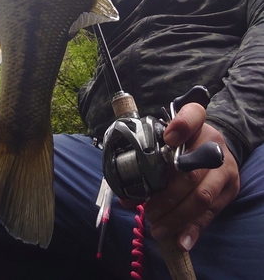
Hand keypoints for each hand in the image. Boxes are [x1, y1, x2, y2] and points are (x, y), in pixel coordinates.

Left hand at [145, 102, 239, 250]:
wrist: (218, 148)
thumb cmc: (186, 144)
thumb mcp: (170, 142)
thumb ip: (150, 161)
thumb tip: (126, 196)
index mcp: (196, 124)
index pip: (192, 116)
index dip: (180, 127)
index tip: (168, 138)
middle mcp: (213, 143)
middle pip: (190, 172)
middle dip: (167, 197)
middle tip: (149, 211)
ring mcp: (224, 167)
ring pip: (202, 196)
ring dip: (177, 216)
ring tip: (158, 227)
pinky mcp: (230, 188)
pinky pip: (212, 212)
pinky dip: (194, 228)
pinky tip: (181, 239)